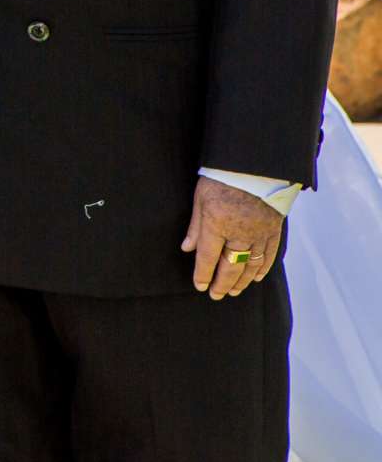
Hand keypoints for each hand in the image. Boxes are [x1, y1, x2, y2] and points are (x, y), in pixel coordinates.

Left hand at [182, 176, 283, 299]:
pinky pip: (269, 254)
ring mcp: (260, 233)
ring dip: (242, 280)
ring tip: (233, 291)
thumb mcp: (200, 198)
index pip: (209, 257)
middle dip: (222, 283)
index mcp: (217, 223)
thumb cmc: (222, 178)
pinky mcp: (274, 229)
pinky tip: (256, 278)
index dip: (203, 274)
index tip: (200, 286)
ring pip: (251, 264)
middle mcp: (240, 232)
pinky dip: (263, 268)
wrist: (255, 165)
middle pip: (231, 266)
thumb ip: (196, 227)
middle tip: (216, 295)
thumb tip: (187, 248)